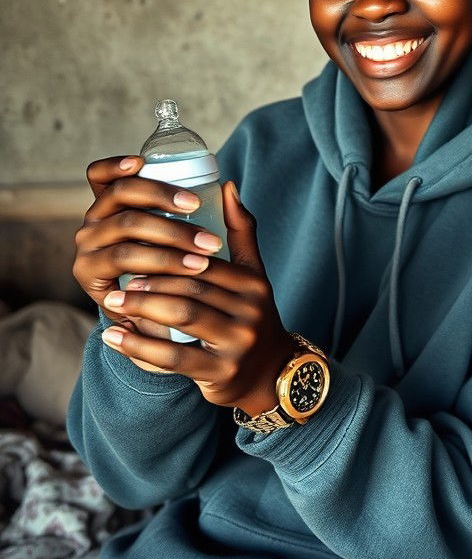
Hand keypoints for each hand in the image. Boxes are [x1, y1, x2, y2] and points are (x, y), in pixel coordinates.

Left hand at [76, 164, 294, 412]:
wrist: (271, 373)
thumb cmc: (253, 316)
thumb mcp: (254, 275)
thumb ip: (241, 232)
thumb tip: (227, 185)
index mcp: (254, 285)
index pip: (206, 263)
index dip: (170, 255)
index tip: (138, 248)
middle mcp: (250, 313)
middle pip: (192, 288)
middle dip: (152, 281)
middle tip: (120, 273)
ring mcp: (237, 344)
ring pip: (183, 318)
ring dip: (143, 308)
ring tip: (114, 299)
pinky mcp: (220, 373)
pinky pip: (173, 359)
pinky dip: (139, 346)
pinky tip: (114, 337)